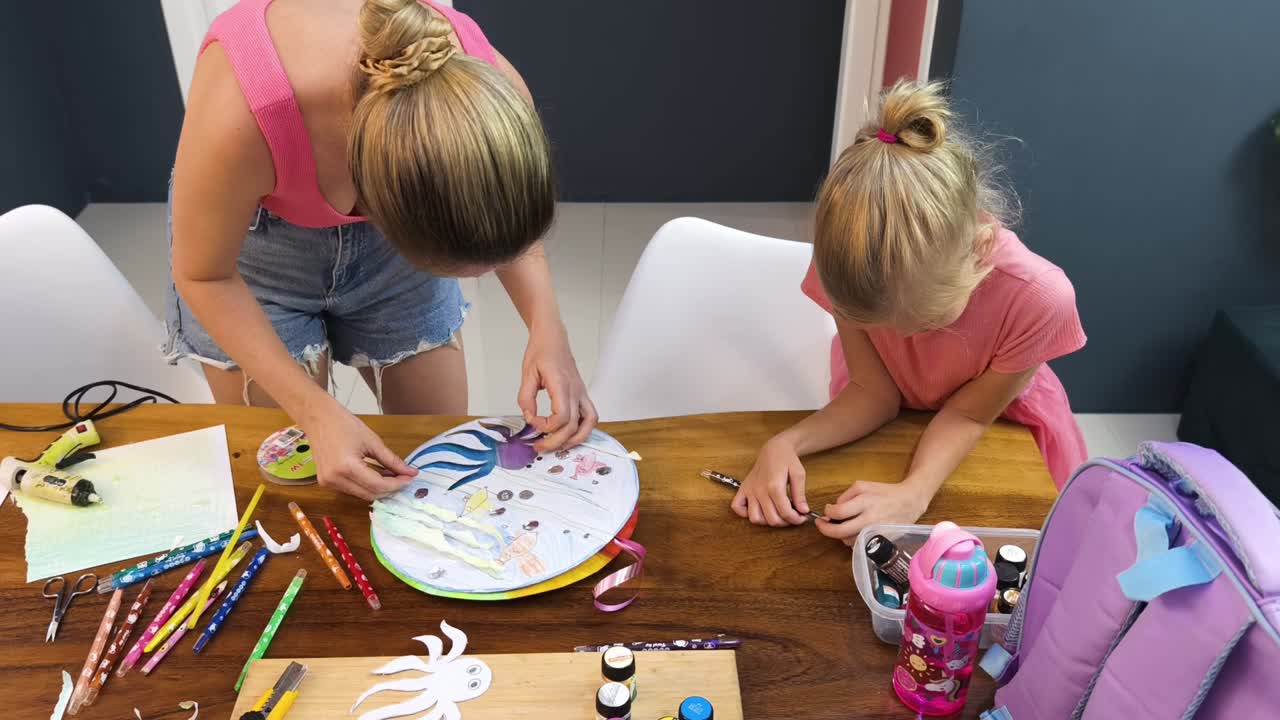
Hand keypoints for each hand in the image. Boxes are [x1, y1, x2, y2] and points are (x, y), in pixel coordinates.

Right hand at [299, 399, 416, 500]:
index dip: (397, 484)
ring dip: (378, 488)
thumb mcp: (372, 441)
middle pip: (370, 494)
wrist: (318, 417)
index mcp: (347, 467)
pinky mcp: (326, 482)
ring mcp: (328, 483)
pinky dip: (366, 485)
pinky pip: (351, 490)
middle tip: (403, 478)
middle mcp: (335, 479)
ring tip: (391, 476)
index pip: (378, 485)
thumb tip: (410, 472)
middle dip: (389, 489)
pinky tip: (376, 476)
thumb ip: (392, 460)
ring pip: (361, 494)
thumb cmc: (344, 424)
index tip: (410, 478)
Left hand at [517, 321, 596, 451]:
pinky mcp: (582, 394)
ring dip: (575, 439)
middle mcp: (576, 391)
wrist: (553, 338)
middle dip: (556, 441)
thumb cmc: (541, 351)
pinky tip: (569, 434)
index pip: (562, 417)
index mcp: (562, 384)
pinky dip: (583, 430)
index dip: (546, 426)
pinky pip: (590, 416)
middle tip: (539, 446)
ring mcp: (581, 393)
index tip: (532, 421)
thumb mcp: (527, 373)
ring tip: (559, 446)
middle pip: (573, 426)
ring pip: (588, 424)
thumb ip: (526, 398)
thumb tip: (529, 417)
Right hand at [731, 435, 809, 526]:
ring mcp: (750, 490)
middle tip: (792, 517)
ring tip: (776, 514)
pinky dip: (745, 513)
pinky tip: (758, 509)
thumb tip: (803, 511)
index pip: (785, 512)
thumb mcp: (798, 474)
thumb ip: (800, 494)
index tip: (802, 518)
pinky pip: (737, 507)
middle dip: (785, 522)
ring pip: (755, 518)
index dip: (796, 519)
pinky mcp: (743, 489)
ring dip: (767, 521)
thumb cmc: (787, 460)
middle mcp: (759, 490)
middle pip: (771, 519)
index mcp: (774, 485)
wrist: (774, 449)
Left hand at [816, 479, 930, 544]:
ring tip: (843, 525)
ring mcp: (876, 532)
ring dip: (840, 535)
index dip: (827, 514)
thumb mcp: (862, 486)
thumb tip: (832, 510)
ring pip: (848, 541)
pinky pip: (860, 544)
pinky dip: (853, 539)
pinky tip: (854, 530)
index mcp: (865, 502)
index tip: (826, 512)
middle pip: (840, 532)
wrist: (910, 501)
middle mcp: (871, 519)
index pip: (838, 513)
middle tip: (821, 525)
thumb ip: (845, 496)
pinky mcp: (881, 541)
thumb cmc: (884, 492)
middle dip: (826, 530)